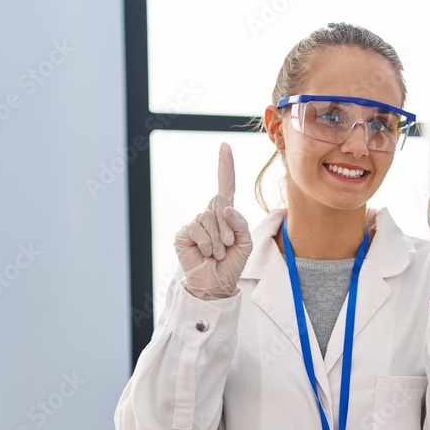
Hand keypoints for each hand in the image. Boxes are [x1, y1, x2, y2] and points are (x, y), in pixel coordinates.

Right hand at [173, 143, 252, 298]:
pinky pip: (197, 228)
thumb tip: (225, 207)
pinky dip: (207, 243)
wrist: (216, 284)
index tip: (225, 145)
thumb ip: (240, 223)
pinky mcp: (184, 233)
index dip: (225, 166)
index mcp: (226, 214)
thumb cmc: (231, 264)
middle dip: (228, 226)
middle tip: (228, 245)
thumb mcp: (245, 243)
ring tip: (218, 253)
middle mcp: (209, 214)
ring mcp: (195, 223)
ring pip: (209, 217)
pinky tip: (206, 253)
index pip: (226, 185)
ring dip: (219, 239)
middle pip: (220, 202)